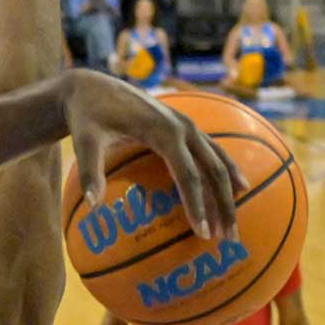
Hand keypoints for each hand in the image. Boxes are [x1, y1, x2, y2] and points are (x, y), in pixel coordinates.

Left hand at [62, 70, 244, 241]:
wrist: (92, 87)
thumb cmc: (87, 116)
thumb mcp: (84, 141)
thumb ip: (89, 171)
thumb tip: (92, 205)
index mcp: (163, 131)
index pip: (187, 175)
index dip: (196, 205)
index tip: (202, 233)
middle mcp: (183, 126)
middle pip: (213, 170)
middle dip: (222, 205)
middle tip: (227, 238)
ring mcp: (187, 124)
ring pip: (218, 161)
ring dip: (230, 191)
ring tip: (232, 224)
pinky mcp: (185, 125)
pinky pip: (213, 151)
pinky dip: (227, 171)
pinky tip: (240, 188)